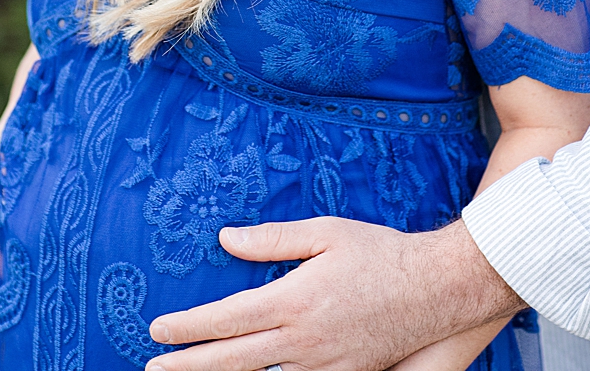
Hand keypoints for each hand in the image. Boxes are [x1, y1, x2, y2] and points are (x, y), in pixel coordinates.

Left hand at [145, 217, 522, 370]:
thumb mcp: (327, 232)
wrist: (436, 287)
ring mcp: (321, 363)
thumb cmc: (381, 253)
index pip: (226, 319)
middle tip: (152, 366)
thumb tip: (226, 239)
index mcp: (294, 300)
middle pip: (230, 360)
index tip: (157, 330)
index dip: (187, 327)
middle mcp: (302, 339)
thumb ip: (274, 239)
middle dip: (186, 364)